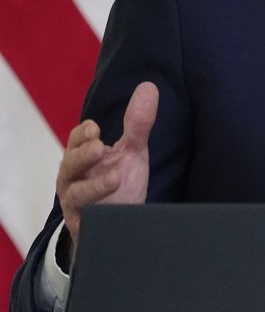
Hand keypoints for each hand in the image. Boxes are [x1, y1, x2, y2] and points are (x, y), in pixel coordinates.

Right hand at [56, 82, 158, 245]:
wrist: (121, 224)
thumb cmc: (120, 182)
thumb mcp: (132, 151)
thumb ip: (138, 123)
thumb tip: (148, 86)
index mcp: (83, 157)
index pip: (76, 141)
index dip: (82, 134)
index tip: (96, 129)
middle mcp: (74, 178)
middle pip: (69, 165)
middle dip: (82, 156)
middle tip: (99, 146)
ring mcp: (77, 203)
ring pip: (75, 194)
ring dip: (93, 186)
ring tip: (115, 178)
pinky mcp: (84, 226)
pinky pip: (84, 220)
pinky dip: (95, 213)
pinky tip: (109, 208)